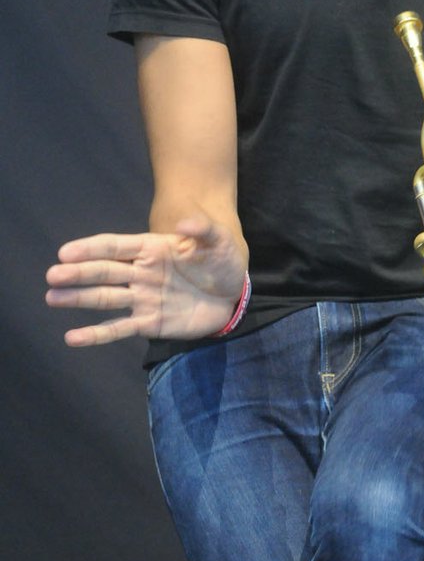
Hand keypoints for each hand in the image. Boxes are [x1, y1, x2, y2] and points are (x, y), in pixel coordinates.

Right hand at [45, 212, 246, 346]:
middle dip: (79, 273)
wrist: (233, 296)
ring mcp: (143, 298)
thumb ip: (203, 230)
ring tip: (53, 297)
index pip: (116, 246)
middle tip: (53, 275)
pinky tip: (72, 338)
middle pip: (105, 272)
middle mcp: (142, 273)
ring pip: (105, 298)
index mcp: (153, 249)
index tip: (66, 251)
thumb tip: (184, 223)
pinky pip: (119, 329)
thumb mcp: (221, 241)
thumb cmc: (223, 261)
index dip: (92, 248)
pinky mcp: (149, 323)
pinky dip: (96, 334)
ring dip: (79, 299)